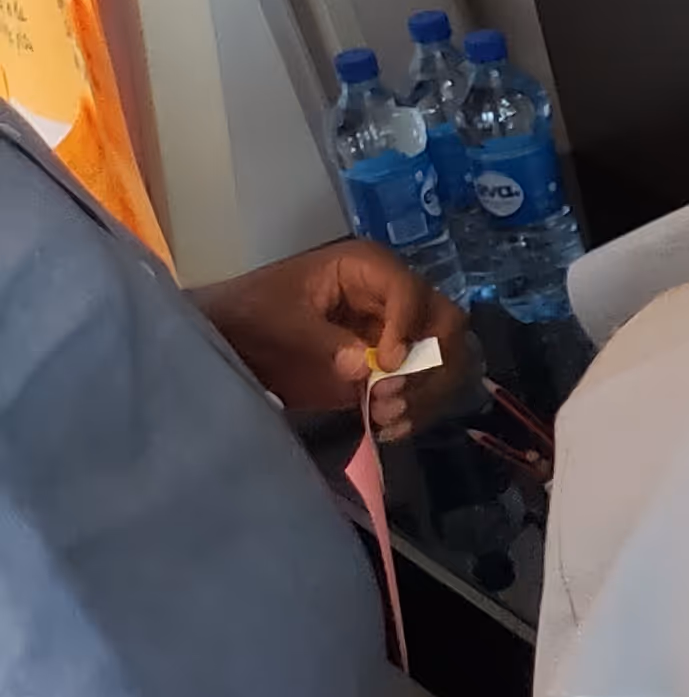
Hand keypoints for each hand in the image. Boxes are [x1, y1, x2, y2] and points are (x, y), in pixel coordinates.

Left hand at [193, 238, 469, 432]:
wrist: (233, 340)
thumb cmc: (251, 314)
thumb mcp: (277, 320)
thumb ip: (319, 340)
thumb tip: (362, 368)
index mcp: (368, 268)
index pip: (410, 291)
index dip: (407, 327)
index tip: (386, 366)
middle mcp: (396, 297)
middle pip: (445, 324)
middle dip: (428, 364)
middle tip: (390, 396)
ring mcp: (400, 334)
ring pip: (447, 359)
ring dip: (427, 392)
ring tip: (385, 416)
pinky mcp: (395, 368)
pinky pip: (427, 387)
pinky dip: (418, 410)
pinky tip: (389, 428)